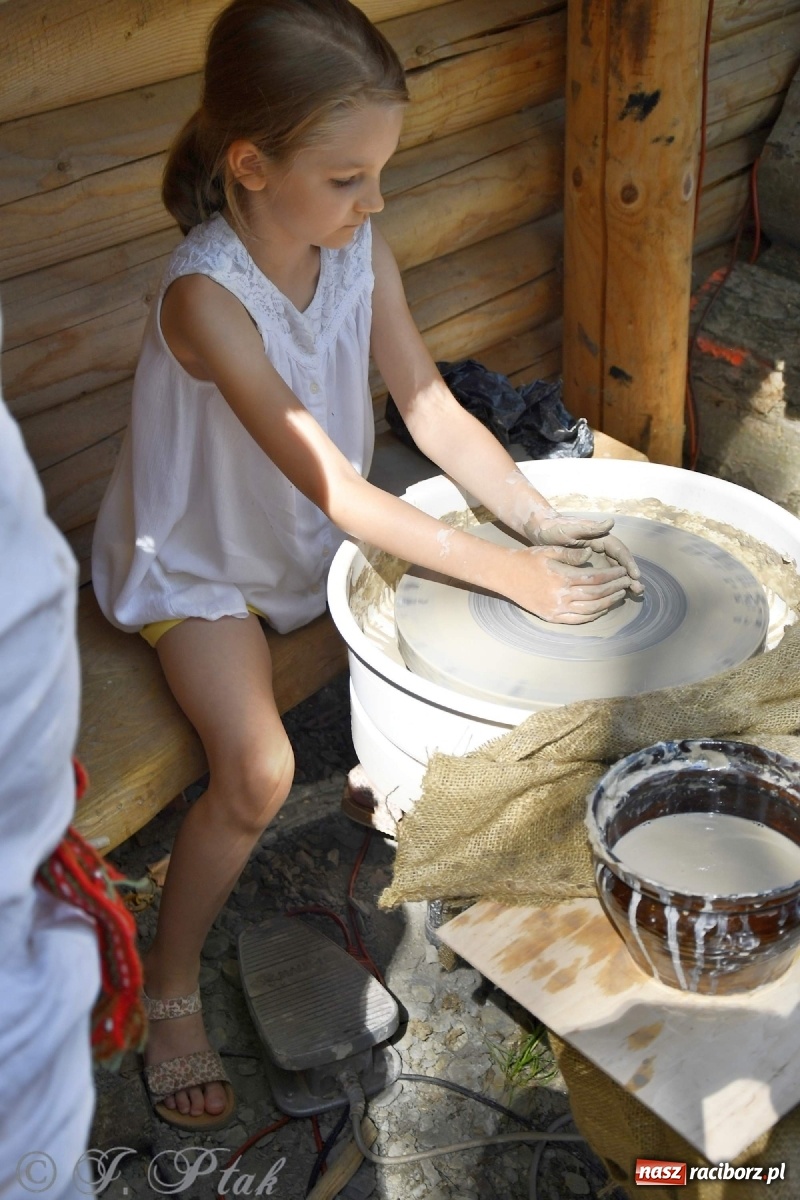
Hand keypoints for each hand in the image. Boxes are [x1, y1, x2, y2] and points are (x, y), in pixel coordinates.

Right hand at [506, 544, 632, 623]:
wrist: (505, 575)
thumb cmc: (528, 560)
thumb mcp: (550, 551)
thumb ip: (571, 555)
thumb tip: (590, 556)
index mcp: (562, 577)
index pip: (595, 578)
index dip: (612, 576)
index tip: (622, 572)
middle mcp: (561, 596)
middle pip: (596, 595)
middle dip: (614, 589)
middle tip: (626, 583)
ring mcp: (556, 609)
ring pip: (590, 609)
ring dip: (607, 603)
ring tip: (619, 595)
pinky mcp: (551, 617)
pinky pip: (577, 620)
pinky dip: (592, 615)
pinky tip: (602, 609)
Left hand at [525, 513, 644, 595]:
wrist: (541, 531)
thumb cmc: (555, 528)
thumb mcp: (571, 528)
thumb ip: (590, 528)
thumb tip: (610, 523)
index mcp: (600, 537)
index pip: (619, 550)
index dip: (628, 562)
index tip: (635, 575)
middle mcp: (601, 546)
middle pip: (620, 561)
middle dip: (630, 575)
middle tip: (638, 589)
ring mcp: (596, 556)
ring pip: (614, 569)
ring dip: (624, 580)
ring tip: (634, 593)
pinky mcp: (588, 564)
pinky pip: (603, 575)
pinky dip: (610, 583)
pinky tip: (615, 593)